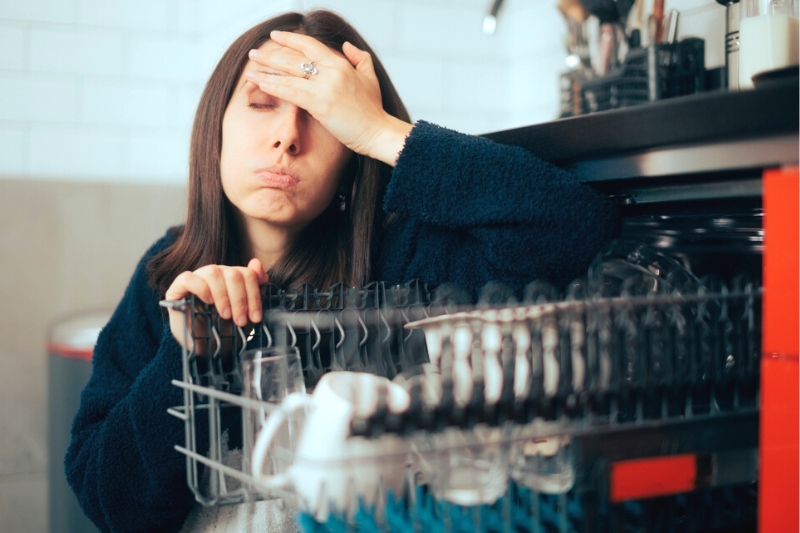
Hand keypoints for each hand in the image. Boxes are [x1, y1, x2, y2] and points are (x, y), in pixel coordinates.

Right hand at [165, 258, 268, 348]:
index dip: (254, 295)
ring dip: (223, 296)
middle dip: (240, 299)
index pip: (247, 274)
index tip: (255, 317)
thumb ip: (255, 288)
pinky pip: (188, 278)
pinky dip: (201, 288)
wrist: (205, 348)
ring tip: (226, 315)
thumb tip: (257, 263)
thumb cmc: (225, 328)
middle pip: (233, 273)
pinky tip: (208, 301)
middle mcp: (215, 274)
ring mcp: (197, 278)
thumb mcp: (246, 311)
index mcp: (232, 276)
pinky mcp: (178, 288)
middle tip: (241, 320)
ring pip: (213, 272)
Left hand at [246, 31, 411, 165]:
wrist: (379, 132)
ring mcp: (325, 87)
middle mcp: (331, 71)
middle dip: (271, 56)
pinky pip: (291, 93)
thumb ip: (359, 58)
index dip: (290, 40)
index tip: (275, 36)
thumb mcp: (370, 77)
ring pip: (289, 76)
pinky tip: (261, 85)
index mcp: (340, 64)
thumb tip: (345, 46)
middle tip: (254, 54)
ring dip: (266, 73)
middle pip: (294, 59)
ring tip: (250, 71)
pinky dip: (274, 88)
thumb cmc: (374, 111)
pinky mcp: (320, 104)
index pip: (310, 46)